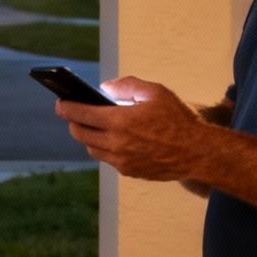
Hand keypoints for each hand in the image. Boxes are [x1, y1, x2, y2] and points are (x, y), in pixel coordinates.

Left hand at [54, 76, 215, 181]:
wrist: (197, 153)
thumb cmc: (178, 119)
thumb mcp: (155, 92)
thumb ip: (127, 86)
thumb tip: (105, 88)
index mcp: (119, 121)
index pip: (81, 114)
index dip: (66, 108)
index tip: (60, 103)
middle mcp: (116, 144)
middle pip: (80, 134)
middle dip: (73, 122)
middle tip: (73, 114)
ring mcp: (121, 160)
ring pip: (92, 149)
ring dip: (88, 137)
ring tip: (91, 127)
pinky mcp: (129, 171)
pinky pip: (108, 159)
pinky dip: (104, 148)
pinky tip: (111, 140)